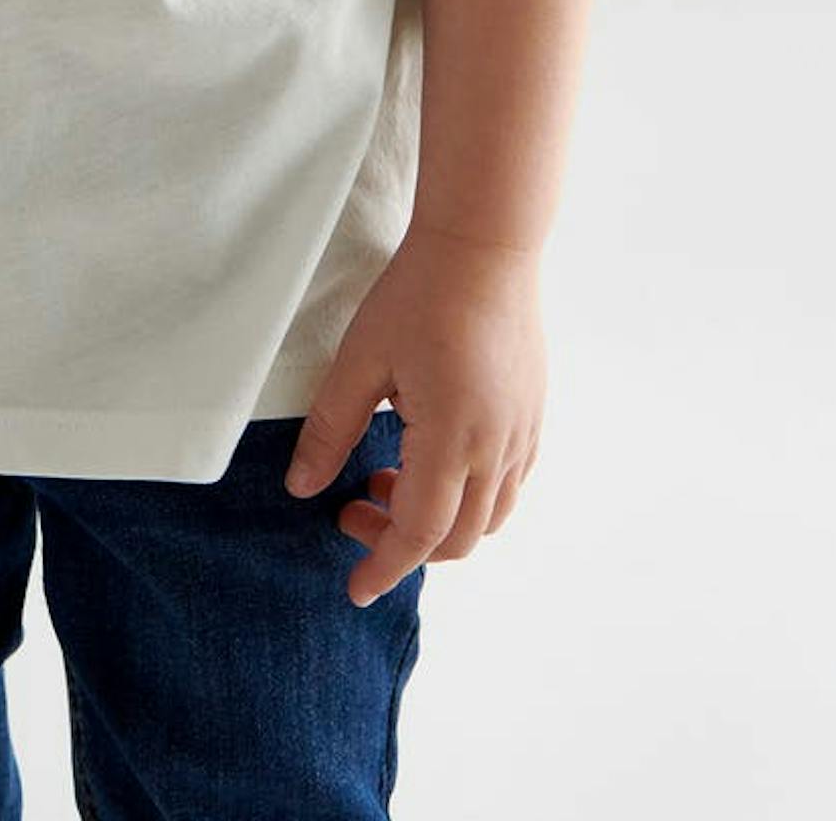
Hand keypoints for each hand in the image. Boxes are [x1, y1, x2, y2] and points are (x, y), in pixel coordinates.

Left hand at [281, 222, 545, 605]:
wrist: (485, 245)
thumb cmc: (418, 294)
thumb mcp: (360, 359)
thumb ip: (332, 428)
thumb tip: (303, 487)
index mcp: (452, 438)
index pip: (421, 534)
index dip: (384, 566)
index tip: (354, 588)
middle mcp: (497, 448)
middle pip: (458, 538)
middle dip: (402, 544)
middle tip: (353, 507)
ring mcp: (523, 434)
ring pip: (489, 516)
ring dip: (439, 521)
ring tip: (388, 476)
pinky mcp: (532, 415)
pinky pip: (509, 485)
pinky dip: (470, 496)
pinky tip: (431, 457)